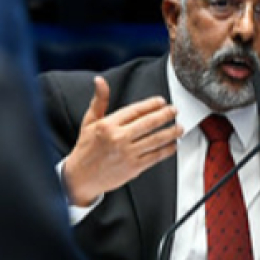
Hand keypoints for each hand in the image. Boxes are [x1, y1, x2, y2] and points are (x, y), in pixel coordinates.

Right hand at [62, 76, 182, 206]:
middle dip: (165, 115)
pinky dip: (167, 150)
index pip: (135, 110)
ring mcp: (127, 154)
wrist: (80, 178)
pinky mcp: (133, 168)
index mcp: (107, 125)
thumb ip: (99, 101)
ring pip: (155, 140)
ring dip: (171, 133)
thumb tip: (100, 80)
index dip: (151, 104)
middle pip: (148, 123)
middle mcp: (118, 138)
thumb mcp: (89, 122)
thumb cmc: (85, 149)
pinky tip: (173, 146)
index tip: (161, 101)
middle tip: (174, 111)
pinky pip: (155, 156)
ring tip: (179, 128)